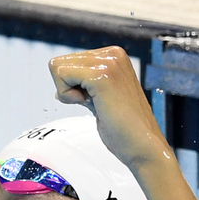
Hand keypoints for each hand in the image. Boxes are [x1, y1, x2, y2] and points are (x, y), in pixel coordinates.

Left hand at [48, 46, 169, 169]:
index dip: (72, 87)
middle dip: (67, 88)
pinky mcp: (101, 75)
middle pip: (58, 63)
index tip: (96, 100)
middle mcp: (112, 54)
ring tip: (96, 104)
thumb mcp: (101, 99)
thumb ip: (84, 88)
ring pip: (57, 68)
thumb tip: (60, 91)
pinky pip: (62, 76)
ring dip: (68, 92)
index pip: (67, 62)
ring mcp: (108, 62)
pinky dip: (69, 96)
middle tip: (94, 103)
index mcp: (113, 56)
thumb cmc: (123, 129)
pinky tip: (92, 104)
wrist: (142, 145)